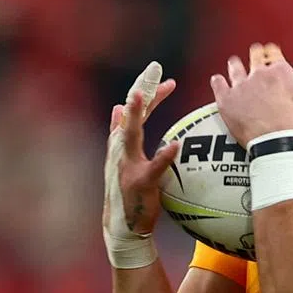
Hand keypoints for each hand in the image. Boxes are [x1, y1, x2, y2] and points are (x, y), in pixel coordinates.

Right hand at [103, 61, 178, 238]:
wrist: (122, 224)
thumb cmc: (127, 191)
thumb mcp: (124, 158)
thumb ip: (122, 133)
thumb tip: (117, 108)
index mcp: (120, 142)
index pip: (133, 109)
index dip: (145, 89)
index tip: (159, 72)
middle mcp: (120, 149)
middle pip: (129, 113)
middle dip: (140, 89)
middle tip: (154, 68)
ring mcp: (127, 165)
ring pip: (131, 134)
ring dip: (137, 113)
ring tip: (145, 94)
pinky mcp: (139, 182)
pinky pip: (153, 167)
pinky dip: (163, 156)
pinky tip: (174, 145)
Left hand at [210, 43, 292, 145]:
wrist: (276, 143)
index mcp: (281, 72)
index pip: (274, 54)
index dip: (272, 53)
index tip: (271, 52)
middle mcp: (259, 74)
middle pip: (255, 57)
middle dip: (255, 55)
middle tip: (254, 53)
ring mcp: (241, 86)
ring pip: (235, 68)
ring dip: (235, 65)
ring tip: (234, 63)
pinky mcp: (226, 100)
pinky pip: (218, 85)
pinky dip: (218, 81)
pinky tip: (218, 80)